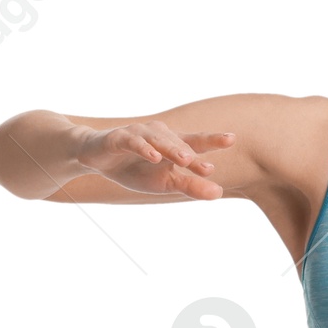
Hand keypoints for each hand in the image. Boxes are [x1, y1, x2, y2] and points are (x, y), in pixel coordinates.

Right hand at [75, 121, 236, 198]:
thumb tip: (219, 193)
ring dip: (172, 149)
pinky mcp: (118, 138)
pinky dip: (143, 148)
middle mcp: (159, 135)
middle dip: (193, 155)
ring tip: (185, 160)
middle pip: (179, 144)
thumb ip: (190, 186)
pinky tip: (153, 157)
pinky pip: (133, 142)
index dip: (213, 140)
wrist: (96, 159)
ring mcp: (139, 134)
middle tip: (208, 169)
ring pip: (158, 141)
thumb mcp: (164, 183)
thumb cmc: (135, 169)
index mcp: (172, 145)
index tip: (232, 139)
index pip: (196, 142)